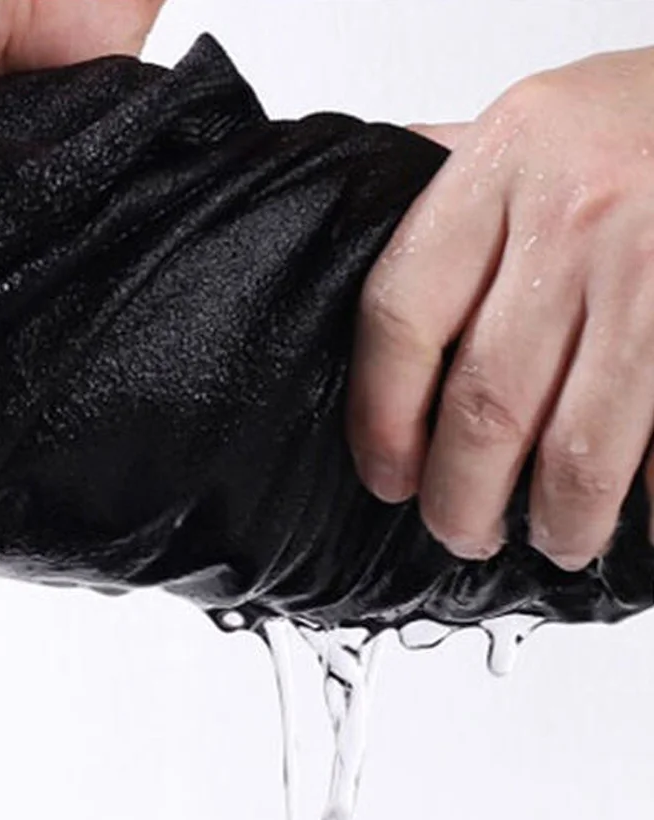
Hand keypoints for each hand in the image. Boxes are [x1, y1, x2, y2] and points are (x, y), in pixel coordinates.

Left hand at [348, 45, 653, 570]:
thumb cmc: (641, 117)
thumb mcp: (530, 125)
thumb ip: (447, 187)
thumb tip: (358, 230)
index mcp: (501, 165)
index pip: (398, 318)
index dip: (381, 422)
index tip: (387, 478)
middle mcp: (576, 219)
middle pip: (483, 406)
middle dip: (463, 498)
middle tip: (460, 529)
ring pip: (578, 448)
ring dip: (560, 519)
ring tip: (554, 539)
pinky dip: (646, 500)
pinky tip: (631, 518)